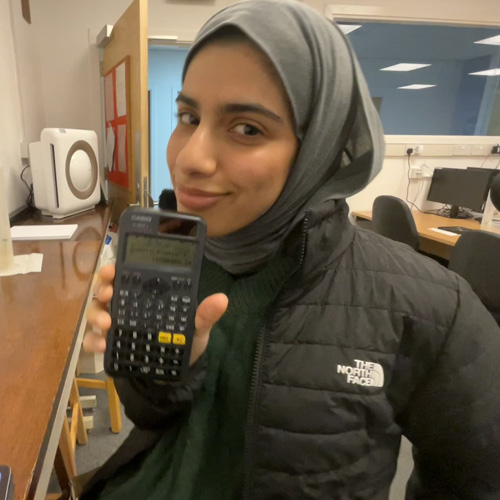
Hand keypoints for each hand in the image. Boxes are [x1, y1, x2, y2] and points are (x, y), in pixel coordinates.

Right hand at [83, 263, 227, 365]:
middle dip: (103, 288)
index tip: (113, 269)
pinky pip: (93, 340)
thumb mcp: (197, 327)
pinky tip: (102, 346)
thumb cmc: (184, 342)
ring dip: (97, 315)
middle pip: (106, 289)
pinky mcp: (110, 346)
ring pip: (95, 312)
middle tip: (108, 294)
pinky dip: (93, 342)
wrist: (176, 374)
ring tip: (107, 324)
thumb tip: (222, 299)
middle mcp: (127, 306)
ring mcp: (116, 325)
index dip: (116, 268)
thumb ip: (206, 314)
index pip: (127, 274)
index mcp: (147, 294)